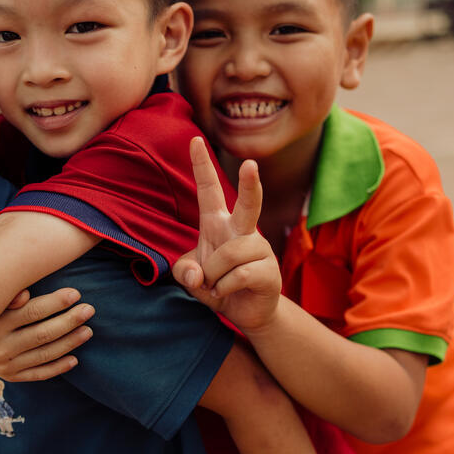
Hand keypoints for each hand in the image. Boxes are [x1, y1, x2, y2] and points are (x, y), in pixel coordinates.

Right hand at [0, 288, 94, 381]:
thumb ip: (6, 295)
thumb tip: (26, 293)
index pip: (31, 312)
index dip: (56, 302)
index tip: (76, 293)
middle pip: (42, 334)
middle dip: (69, 321)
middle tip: (89, 309)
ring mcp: (3, 364)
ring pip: (44, 354)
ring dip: (70, 343)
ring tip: (88, 330)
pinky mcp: (7, 375)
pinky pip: (37, 374)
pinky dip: (57, 368)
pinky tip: (75, 358)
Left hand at [172, 137, 281, 332]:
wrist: (246, 314)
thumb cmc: (218, 286)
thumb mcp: (191, 278)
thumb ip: (184, 272)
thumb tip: (198, 274)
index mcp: (219, 224)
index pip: (209, 190)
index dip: (201, 166)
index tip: (194, 140)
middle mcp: (242, 231)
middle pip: (249, 204)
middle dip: (251, 185)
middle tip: (251, 164)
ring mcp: (260, 249)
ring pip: (229, 255)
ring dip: (214, 276)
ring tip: (216, 286)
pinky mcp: (270, 271)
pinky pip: (238, 276)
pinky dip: (224, 289)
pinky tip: (227, 294)